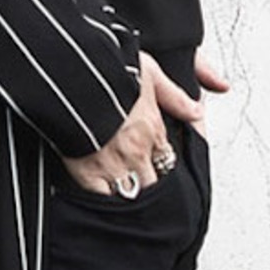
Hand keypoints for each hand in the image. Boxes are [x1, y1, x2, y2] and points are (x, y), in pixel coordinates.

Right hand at [59, 49, 229, 194]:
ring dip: (131, 195)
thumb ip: (174, 95)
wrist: (72, 76)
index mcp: (152, 128)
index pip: (167, 158)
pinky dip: (104, 200)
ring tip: (125, 192)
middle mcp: (137, 151)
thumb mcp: (149, 72)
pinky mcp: (87, 173)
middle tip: (142, 183)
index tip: (155, 164)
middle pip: (154, 183)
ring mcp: (113, 165)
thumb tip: (197, 111)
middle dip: (150, 185)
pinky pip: (102, 197)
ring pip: (132, 194)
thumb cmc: (107, 70)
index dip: (162, 163)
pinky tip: (103, 197)